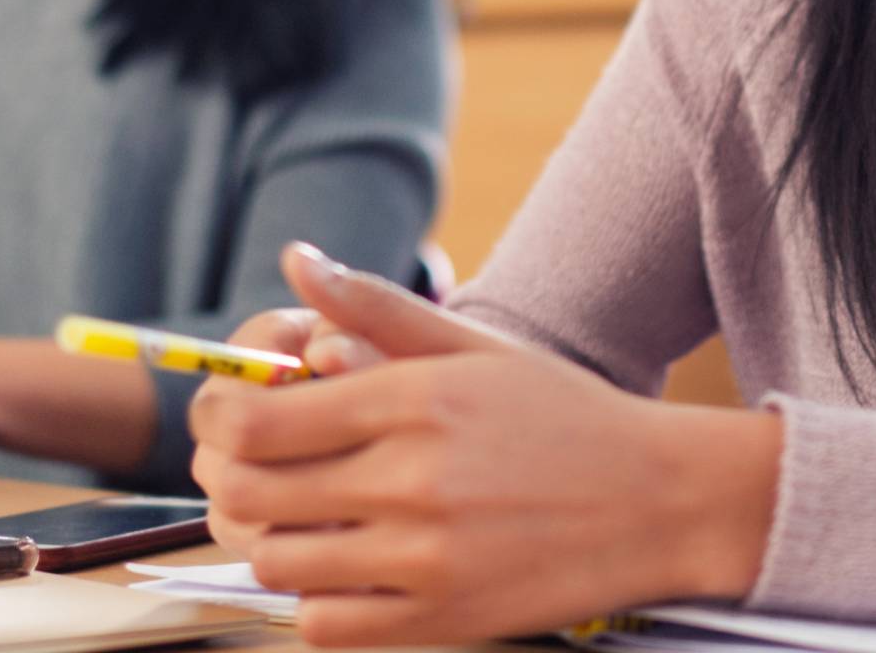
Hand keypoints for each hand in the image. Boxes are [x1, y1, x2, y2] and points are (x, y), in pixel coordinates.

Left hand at [190, 244, 781, 646]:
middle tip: (256, 464)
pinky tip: (346, 565)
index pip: (253, 421)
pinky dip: (313, 599)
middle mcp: (411, 480)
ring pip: (275, 562)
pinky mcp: (440, 619)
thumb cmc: (565, 416)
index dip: (215, 416)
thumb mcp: (474, 347)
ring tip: (309, 513)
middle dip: (230, 475)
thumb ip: (375, 306)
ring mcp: (424, 559)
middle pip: (248, 494)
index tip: (228, 412)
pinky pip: (321, 624)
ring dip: (272, 536)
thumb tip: (295, 260)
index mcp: (413, 400)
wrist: (660, 502)